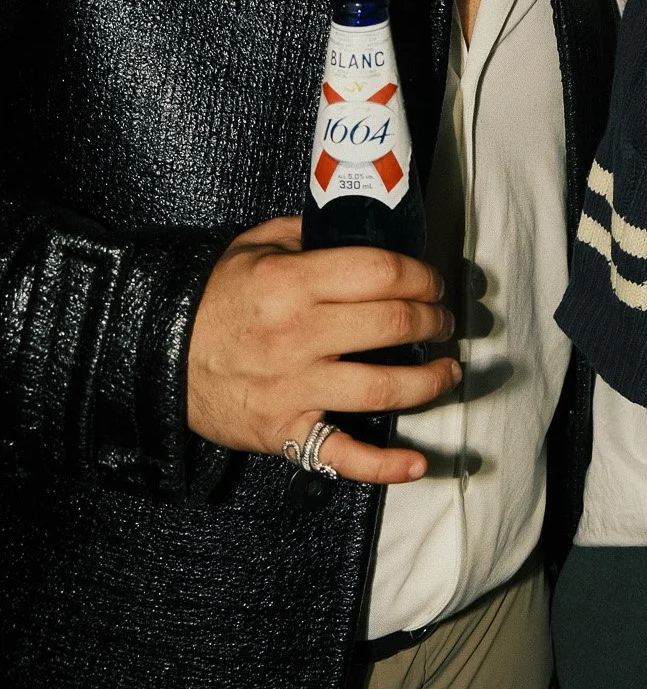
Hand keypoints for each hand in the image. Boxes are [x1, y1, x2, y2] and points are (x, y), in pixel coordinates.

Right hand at [187, 216, 459, 482]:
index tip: (433, 282)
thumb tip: (359, 224)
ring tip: (447, 371)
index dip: (422, 276)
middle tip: (442, 321)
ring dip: (429, 381)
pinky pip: (342, 454)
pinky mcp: (285, 431)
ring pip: (383, 389)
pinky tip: (417, 462)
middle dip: (433, 321)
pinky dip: (384, 465)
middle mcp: (297, 336)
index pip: (381, 273)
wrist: (157, 355)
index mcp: (292, 282)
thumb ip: (307, 233)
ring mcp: (293, 388)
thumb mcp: (254, 245)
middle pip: (392, 325)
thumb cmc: (214, 298)